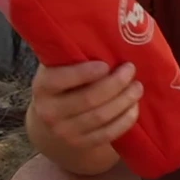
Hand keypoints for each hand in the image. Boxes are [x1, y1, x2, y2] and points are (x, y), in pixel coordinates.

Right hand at [29, 58, 140, 172]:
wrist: (50, 119)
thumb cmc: (61, 82)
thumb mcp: (57, 66)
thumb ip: (72, 54)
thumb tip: (103, 35)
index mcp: (42, 87)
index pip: (61, 79)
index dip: (85, 73)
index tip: (106, 65)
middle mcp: (50, 112)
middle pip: (88, 99)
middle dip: (115, 84)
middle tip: (131, 70)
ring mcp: (65, 132)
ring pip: (101, 117)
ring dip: (124, 101)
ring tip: (137, 87)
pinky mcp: (81, 144)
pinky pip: (108, 133)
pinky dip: (125, 120)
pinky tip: (134, 107)